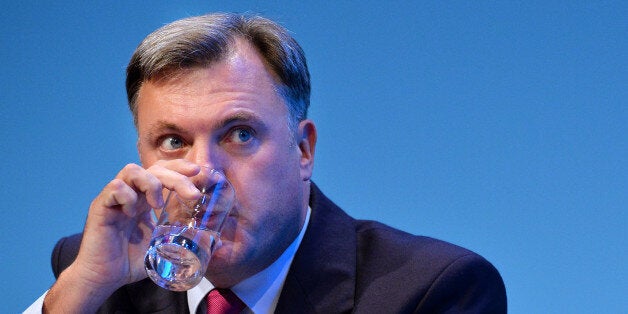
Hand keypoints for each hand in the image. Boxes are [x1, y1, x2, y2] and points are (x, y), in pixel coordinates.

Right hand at [44, 160, 200, 311]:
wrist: (103, 279)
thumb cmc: (129, 263)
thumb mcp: (164, 248)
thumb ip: (186, 240)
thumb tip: (217, 240)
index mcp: (145, 199)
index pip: (162, 172)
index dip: (180, 167)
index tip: (198, 172)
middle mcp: (130, 194)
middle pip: (153, 169)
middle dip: (177, 177)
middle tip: (192, 195)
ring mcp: (114, 198)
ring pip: (132, 170)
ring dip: (151, 183)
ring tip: (157, 204)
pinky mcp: (100, 207)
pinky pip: (114, 188)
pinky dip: (128, 197)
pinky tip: (133, 214)